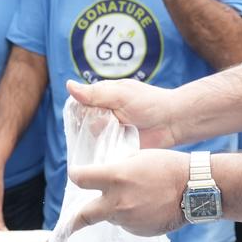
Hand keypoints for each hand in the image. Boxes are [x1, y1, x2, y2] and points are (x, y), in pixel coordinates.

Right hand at [63, 78, 187, 148]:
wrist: (173, 122)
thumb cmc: (150, 103)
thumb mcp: (121, 94)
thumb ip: (95, 93)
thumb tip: (68, 85)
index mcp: (102, 98)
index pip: (79, 105)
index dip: (77, 112)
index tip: (82, 117)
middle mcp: (104, 116)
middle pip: (82, 124)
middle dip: (86, 128)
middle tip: (102, 129)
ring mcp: (110, 133)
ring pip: (91, 140)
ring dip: (94, 141)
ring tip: (105, 141)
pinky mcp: (117, 148)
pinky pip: (103, 152)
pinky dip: (102, 153)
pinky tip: (104, 155)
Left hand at [67, 149, 190, 236]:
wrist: (195, 190)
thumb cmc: (168, 167)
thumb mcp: (138, 157)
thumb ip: (116, 168)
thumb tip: (103, 176)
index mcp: (115, 178)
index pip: (80, 179)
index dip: (76, 175)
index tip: (76, 176)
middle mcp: (117, 202)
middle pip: (84, 215)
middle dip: (73, 221)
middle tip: (64, 228)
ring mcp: (128, 220)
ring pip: (110, 217)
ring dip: (115, 209)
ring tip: (137, 197)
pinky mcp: (139, 231)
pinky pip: (128, 224)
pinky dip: (131, 216)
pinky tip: (147, 206)